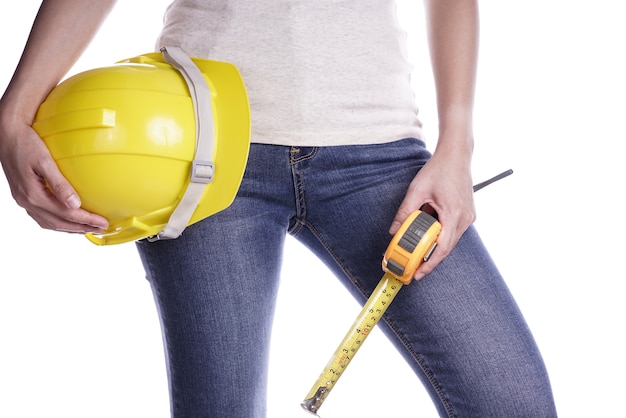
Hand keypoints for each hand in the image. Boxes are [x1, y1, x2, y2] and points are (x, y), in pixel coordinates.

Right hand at [0, 117, 107, 233]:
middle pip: (58, 223)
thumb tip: (76, 204)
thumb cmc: (25, 142)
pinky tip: (68, 219)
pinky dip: (58, 222)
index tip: (103, 223)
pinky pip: (43, 217)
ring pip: (49, 223)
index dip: (86, 220)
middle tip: (100, 229)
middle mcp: (27, 201)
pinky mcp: (24, 196)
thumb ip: (60, 184)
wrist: (6, 135)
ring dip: (70, 228)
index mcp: (33, 194)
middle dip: (81, 227)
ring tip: (88, 227)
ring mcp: (24, 200)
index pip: (66, 214)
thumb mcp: (44, 161)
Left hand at [389, 143, 474, 280]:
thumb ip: (405, 212)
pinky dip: (440, 236)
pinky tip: (427, 236)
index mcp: (453, 214)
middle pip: (446, 247)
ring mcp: (468, 216)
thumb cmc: (439, 169)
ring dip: (434, 247)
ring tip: (417, 254)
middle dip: (430, 259)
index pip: (442, 248)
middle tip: (413, 269)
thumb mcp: (417, 190)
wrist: (456, 155)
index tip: (418, 274)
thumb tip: (394, 230)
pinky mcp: (467, 213)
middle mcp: (465, 218)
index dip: (430, 264)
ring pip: (450, 240)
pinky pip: (453, 231)